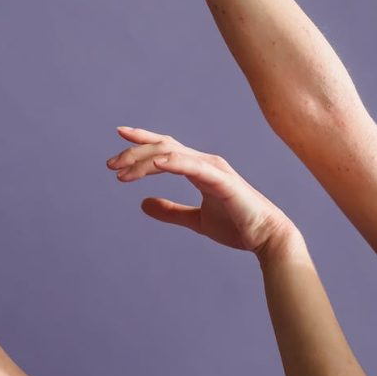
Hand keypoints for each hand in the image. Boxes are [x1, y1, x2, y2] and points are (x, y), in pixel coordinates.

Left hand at [107, 126, 294, 255]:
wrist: (266, 238)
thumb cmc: (236, 226)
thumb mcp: (195, 220)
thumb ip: (171, 211)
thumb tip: (143, 204)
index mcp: (199, 168)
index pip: (165, 149)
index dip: (142, 141)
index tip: (119, 137)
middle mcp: (204, 162)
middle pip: (163, 148)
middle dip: (134, 152)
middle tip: (110, 164)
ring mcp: (213, 168)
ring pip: (172, 154)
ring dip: (144, 159)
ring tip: (121, 169)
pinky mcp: (221, 180)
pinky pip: (192, 166)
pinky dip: (173, 162)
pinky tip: (155, 163)